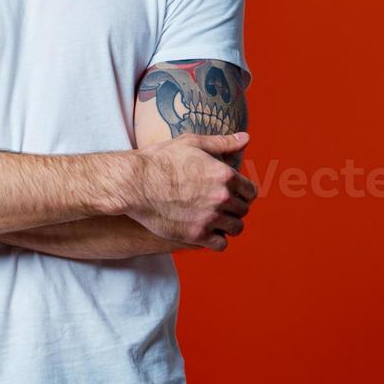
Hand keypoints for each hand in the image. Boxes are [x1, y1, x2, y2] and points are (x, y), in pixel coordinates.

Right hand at [125, 131, 256, 250]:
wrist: (133, 183)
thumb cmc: (159, 160)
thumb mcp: (190, 143)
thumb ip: (222, 142)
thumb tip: (246, 138)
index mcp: (224, 174)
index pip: (250, 191)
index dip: (242, 192)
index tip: (232, 194)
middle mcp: (222, 197)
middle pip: (243, 210)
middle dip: (234, 208)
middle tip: (218, 206)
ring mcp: (210, 217)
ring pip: (235, 228)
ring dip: (228, 225)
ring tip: (214, 220)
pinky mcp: (196, 234)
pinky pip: (221, 245)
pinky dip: (216, 240)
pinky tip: (206, 232)